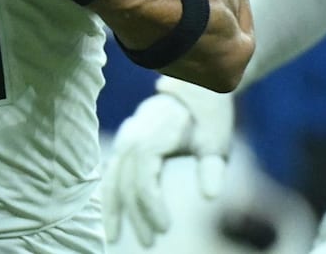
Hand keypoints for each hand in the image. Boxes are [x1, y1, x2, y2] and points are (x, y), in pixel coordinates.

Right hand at [103, 77, 233, 246]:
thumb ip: (212, 166)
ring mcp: (127, 136)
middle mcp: (135, 133)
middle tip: (149, 242)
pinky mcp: (125, 142)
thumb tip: (210, 196)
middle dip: (135, 213)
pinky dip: (109, 194)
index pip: (144, 176)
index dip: (151, 205)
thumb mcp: (216, 139)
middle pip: (126, 179)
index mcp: (155, 132)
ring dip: (113, 207)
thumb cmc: (209, 117)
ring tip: (114, 237)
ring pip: (112, 175)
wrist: (197, 87)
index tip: (166, 228)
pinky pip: (111, 170)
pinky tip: (112, 216)